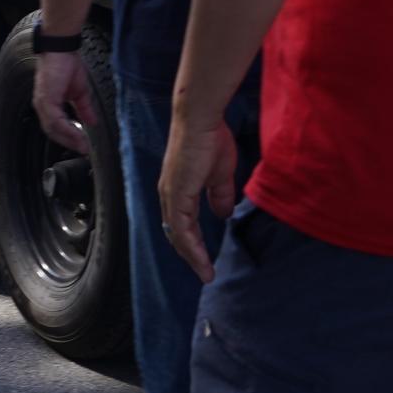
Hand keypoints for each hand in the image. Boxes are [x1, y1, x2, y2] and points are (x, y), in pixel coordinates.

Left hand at [31, 48, 95, 152]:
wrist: (61, 48)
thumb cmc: (66, 64)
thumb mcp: (79, 92)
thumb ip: (84, 109)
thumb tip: (92, 122)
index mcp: (49, 105)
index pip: (56, 128)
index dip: (69, 138)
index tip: (82, 146)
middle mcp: (43, 106)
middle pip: (53, 133)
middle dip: (69, 143)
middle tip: (83, 151)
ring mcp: (43, 103)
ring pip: (54, 129)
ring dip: (70, 139)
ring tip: (83, 146)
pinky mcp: (46, 99)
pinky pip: (56, 121)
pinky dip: (68, 129)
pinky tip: (79, 134)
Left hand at [157, 115, 237, 282]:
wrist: (201, 120)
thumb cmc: (211, 139)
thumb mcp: (220, 174)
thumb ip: (220, 195)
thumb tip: (223, 214)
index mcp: (178, 190)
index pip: (182, 224)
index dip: (194, 243)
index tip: (206, 260)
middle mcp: (169, 195)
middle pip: (177, 235)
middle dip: (192, 255)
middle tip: (205, 272)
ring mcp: (170, 195)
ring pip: (178, 236)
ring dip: (192, 256)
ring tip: (206, 273)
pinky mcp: (176, 194)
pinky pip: (181, 229)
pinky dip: (191, 246)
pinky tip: (201, 258)